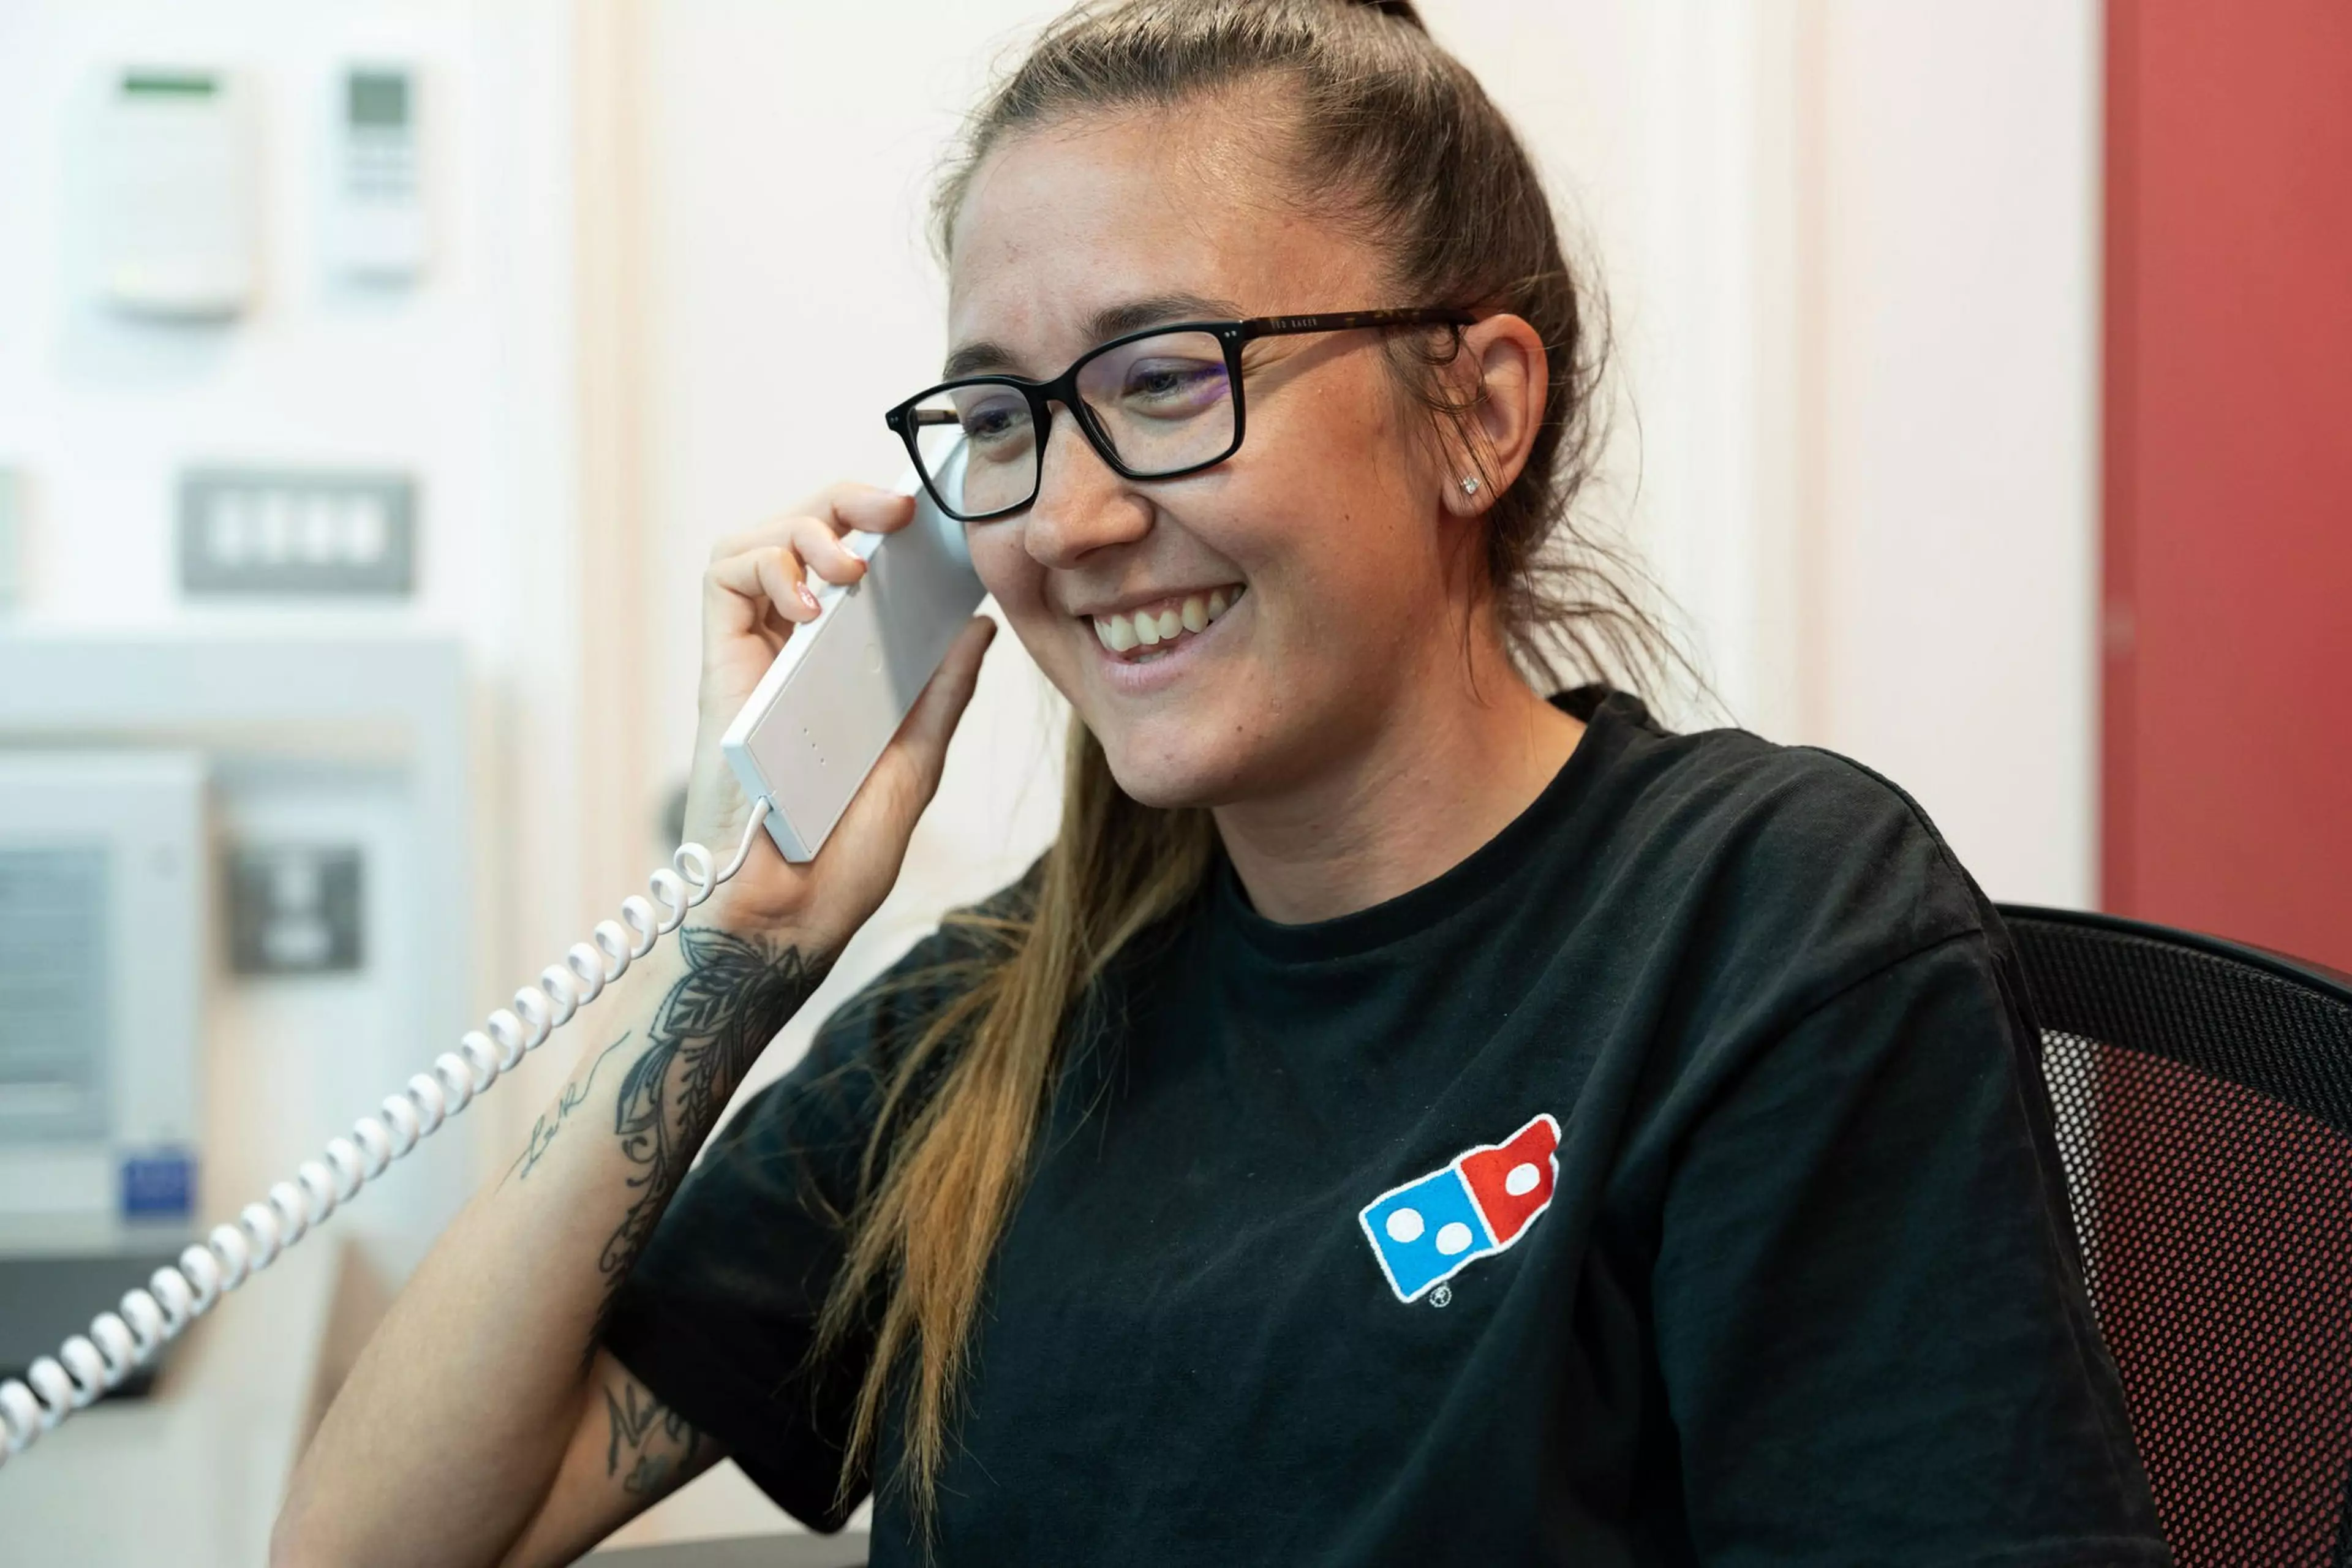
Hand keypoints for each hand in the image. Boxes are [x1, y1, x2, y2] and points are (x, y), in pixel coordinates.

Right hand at [680, 482, 995, 949]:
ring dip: (806, 528)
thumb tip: (978, 627)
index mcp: (838, 667)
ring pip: (753, 541)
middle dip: (846, 500)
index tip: (932, 519)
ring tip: (852, 565)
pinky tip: (810, 602)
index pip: (851, 567)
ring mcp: (750, 659)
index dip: (881, 527)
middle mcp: (787, 652)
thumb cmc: (843, 855)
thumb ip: (941, 695)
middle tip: (898, 510)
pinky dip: (767, 566)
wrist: (792, 914)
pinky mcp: (718, 671)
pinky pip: (722, 580)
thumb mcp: (915, 764)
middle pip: (801, 534)